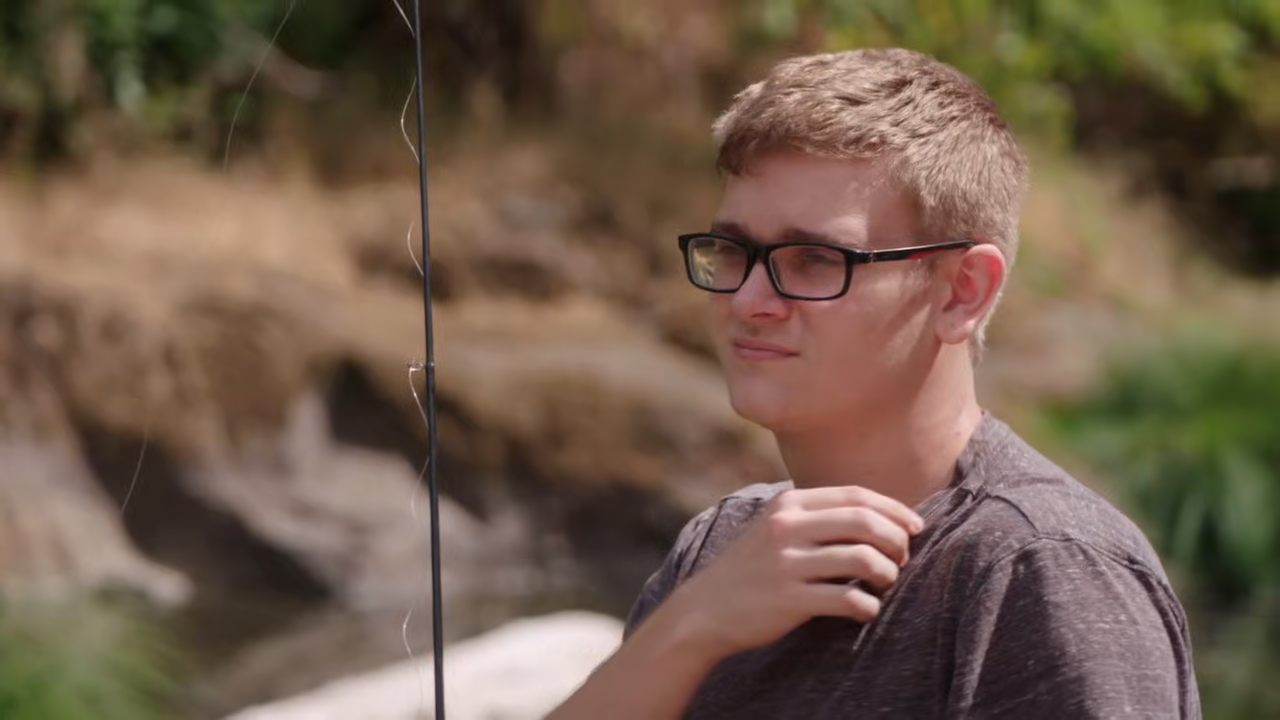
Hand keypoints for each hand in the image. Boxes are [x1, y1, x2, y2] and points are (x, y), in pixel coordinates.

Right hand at [668, 485, 923, 658]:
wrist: (705, 608)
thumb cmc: (752, 568)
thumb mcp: (775, 526)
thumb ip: (816, 515)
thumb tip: (880, 514)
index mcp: (788, 504)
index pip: (856, 496)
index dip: (894, 510)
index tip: (915, 527)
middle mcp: (787, 528)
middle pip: (865, 523)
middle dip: (896, 541)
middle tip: (901, 559)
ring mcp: (786, 564)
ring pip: (863, 560)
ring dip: (887, 574)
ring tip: (884, 583)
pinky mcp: (789, 600)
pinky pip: (848, 600)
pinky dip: (868, 606)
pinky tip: (865, 610)